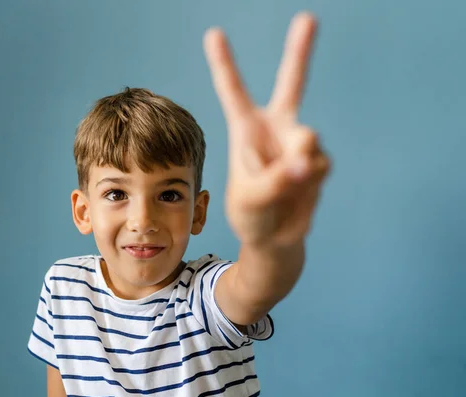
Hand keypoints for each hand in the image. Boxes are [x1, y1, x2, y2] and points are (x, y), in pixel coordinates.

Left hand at [204, 11, 330, 246]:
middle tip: (307, 17)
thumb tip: (306, 162)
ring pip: (306, 140)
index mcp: (246, 129)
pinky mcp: (318, 160)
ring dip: (296, 167)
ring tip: (284, 187)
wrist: (274, 238)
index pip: (233, 91)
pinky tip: (299, 192)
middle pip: (291, 83)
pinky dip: (308, 182)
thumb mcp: (251, 199)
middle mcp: (275, 128)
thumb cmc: (251, 215)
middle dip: (300, 50)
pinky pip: (319, 164)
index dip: (224, 63)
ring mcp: (299, 143)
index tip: (213, 33)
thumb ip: (277, 180)